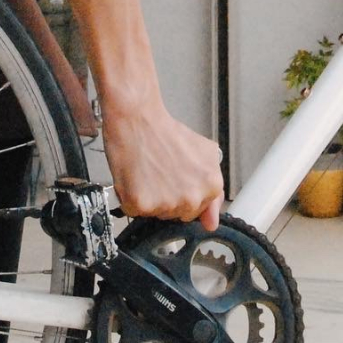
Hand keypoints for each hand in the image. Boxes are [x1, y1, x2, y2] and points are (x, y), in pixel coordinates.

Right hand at [101, 100, 224, 229]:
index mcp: (211, 187)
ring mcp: (166, 204)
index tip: (175, 178)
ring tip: (147, 172)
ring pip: (155, 214)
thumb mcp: (204, 154)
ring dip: (149, 199)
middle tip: (160, 172)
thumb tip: (212, 223)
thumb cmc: (165, 132)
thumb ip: (212, 190)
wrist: (137, 119)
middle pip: (177, 214)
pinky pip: (133, 211)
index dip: (184, 193)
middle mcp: (191, 199)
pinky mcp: (140, 204)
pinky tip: (134, 177)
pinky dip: (130, 198)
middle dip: (168, 198)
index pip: (198, 209)